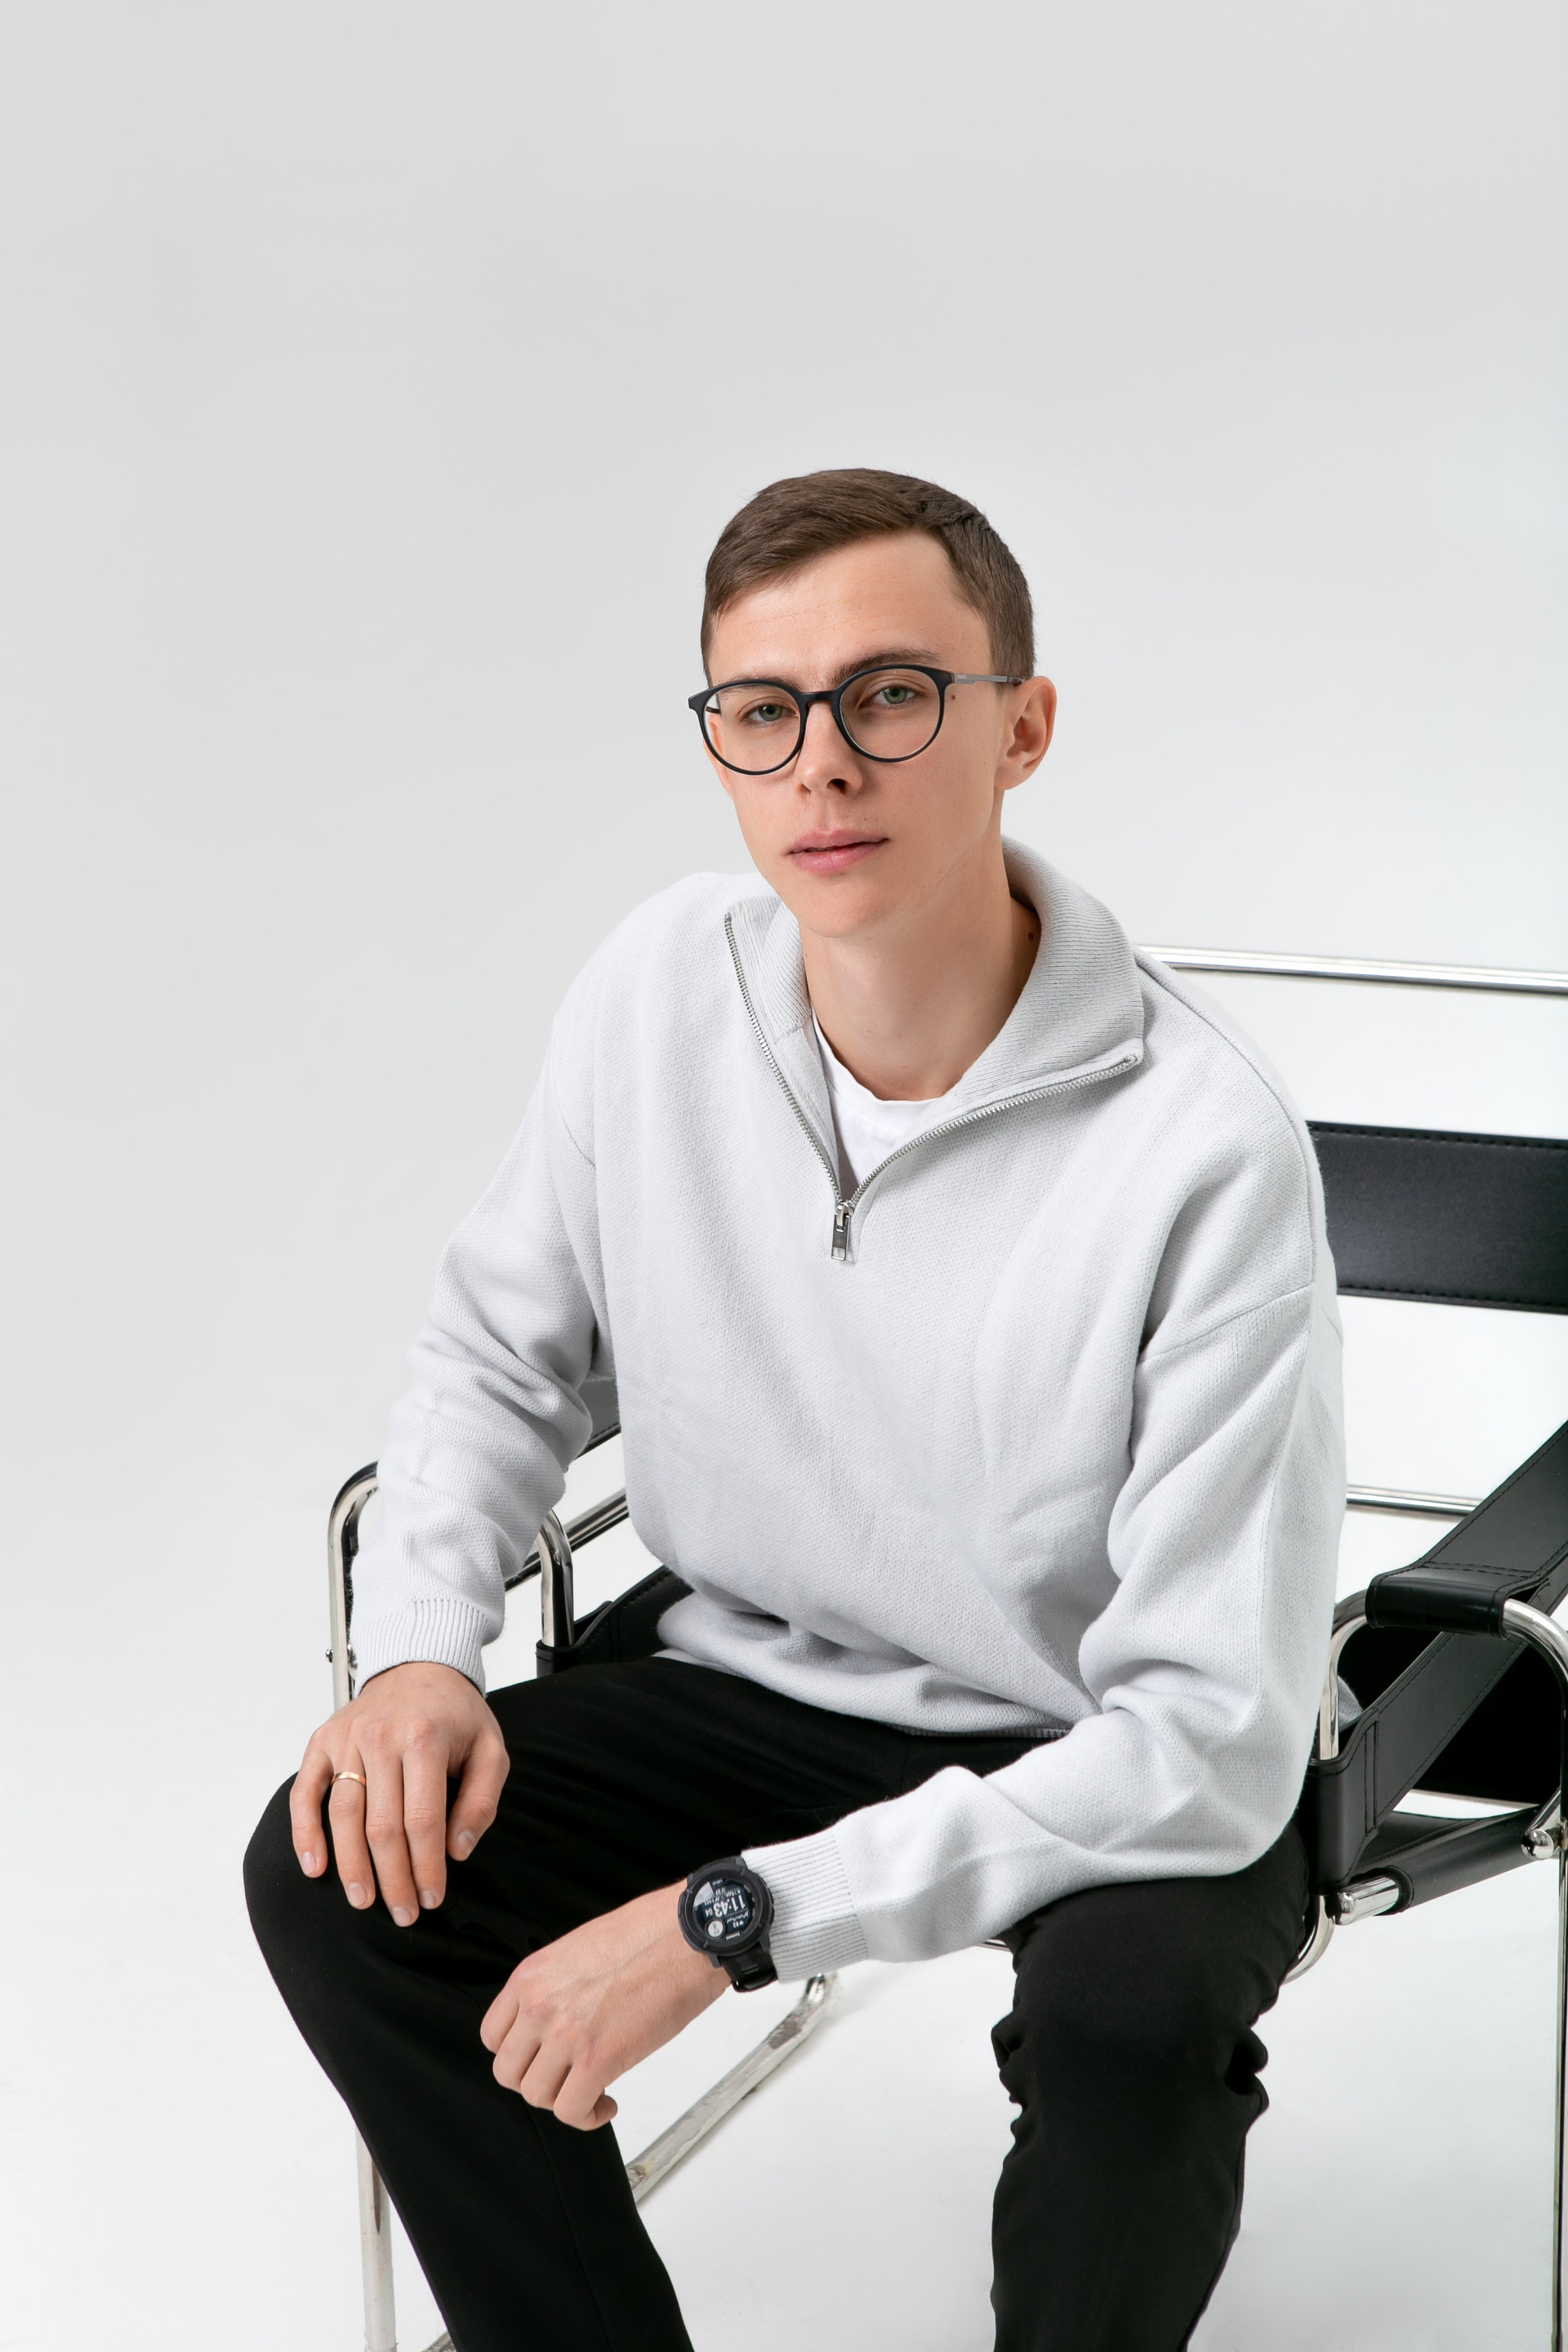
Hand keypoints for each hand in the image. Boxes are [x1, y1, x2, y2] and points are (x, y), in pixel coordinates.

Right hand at [289, 1661, 509, 1924]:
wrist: (419, 1665)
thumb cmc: (456, 1713)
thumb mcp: (490, 1748)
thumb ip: (482, 1801)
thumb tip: (457, 1851)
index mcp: (424, 1738)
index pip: (422, 1821)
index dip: (426, 1867)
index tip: (432, 1898)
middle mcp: (381, 1737)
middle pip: (381, 1826)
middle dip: (392, 1879)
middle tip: (402, 1913)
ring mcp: (347, 1740)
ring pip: (343, 1816)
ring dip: (351, 1867)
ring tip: (364, 1901)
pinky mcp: (322, 1742)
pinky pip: (306, 1793)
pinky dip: (305, 1833)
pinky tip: (315, 1867)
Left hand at [480, 1884, 726, 2128]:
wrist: (687, 1938)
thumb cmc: (648, 1936)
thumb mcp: (580, 1949)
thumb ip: (557, 1986)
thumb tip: (558, 2017)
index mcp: (532, 1975)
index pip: (494, 2036)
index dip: (520, 2054)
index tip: (541, 2058)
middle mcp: (539, 2005)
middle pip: (509, 2072)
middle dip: (539, 2081)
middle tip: (567, 2078)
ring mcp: (564, 2034)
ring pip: (537, 2096)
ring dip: (564, 2100)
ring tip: (592, 2091)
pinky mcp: (596, 2060)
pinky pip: (571, 2110)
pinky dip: (587, 2116)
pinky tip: (606, 2103)